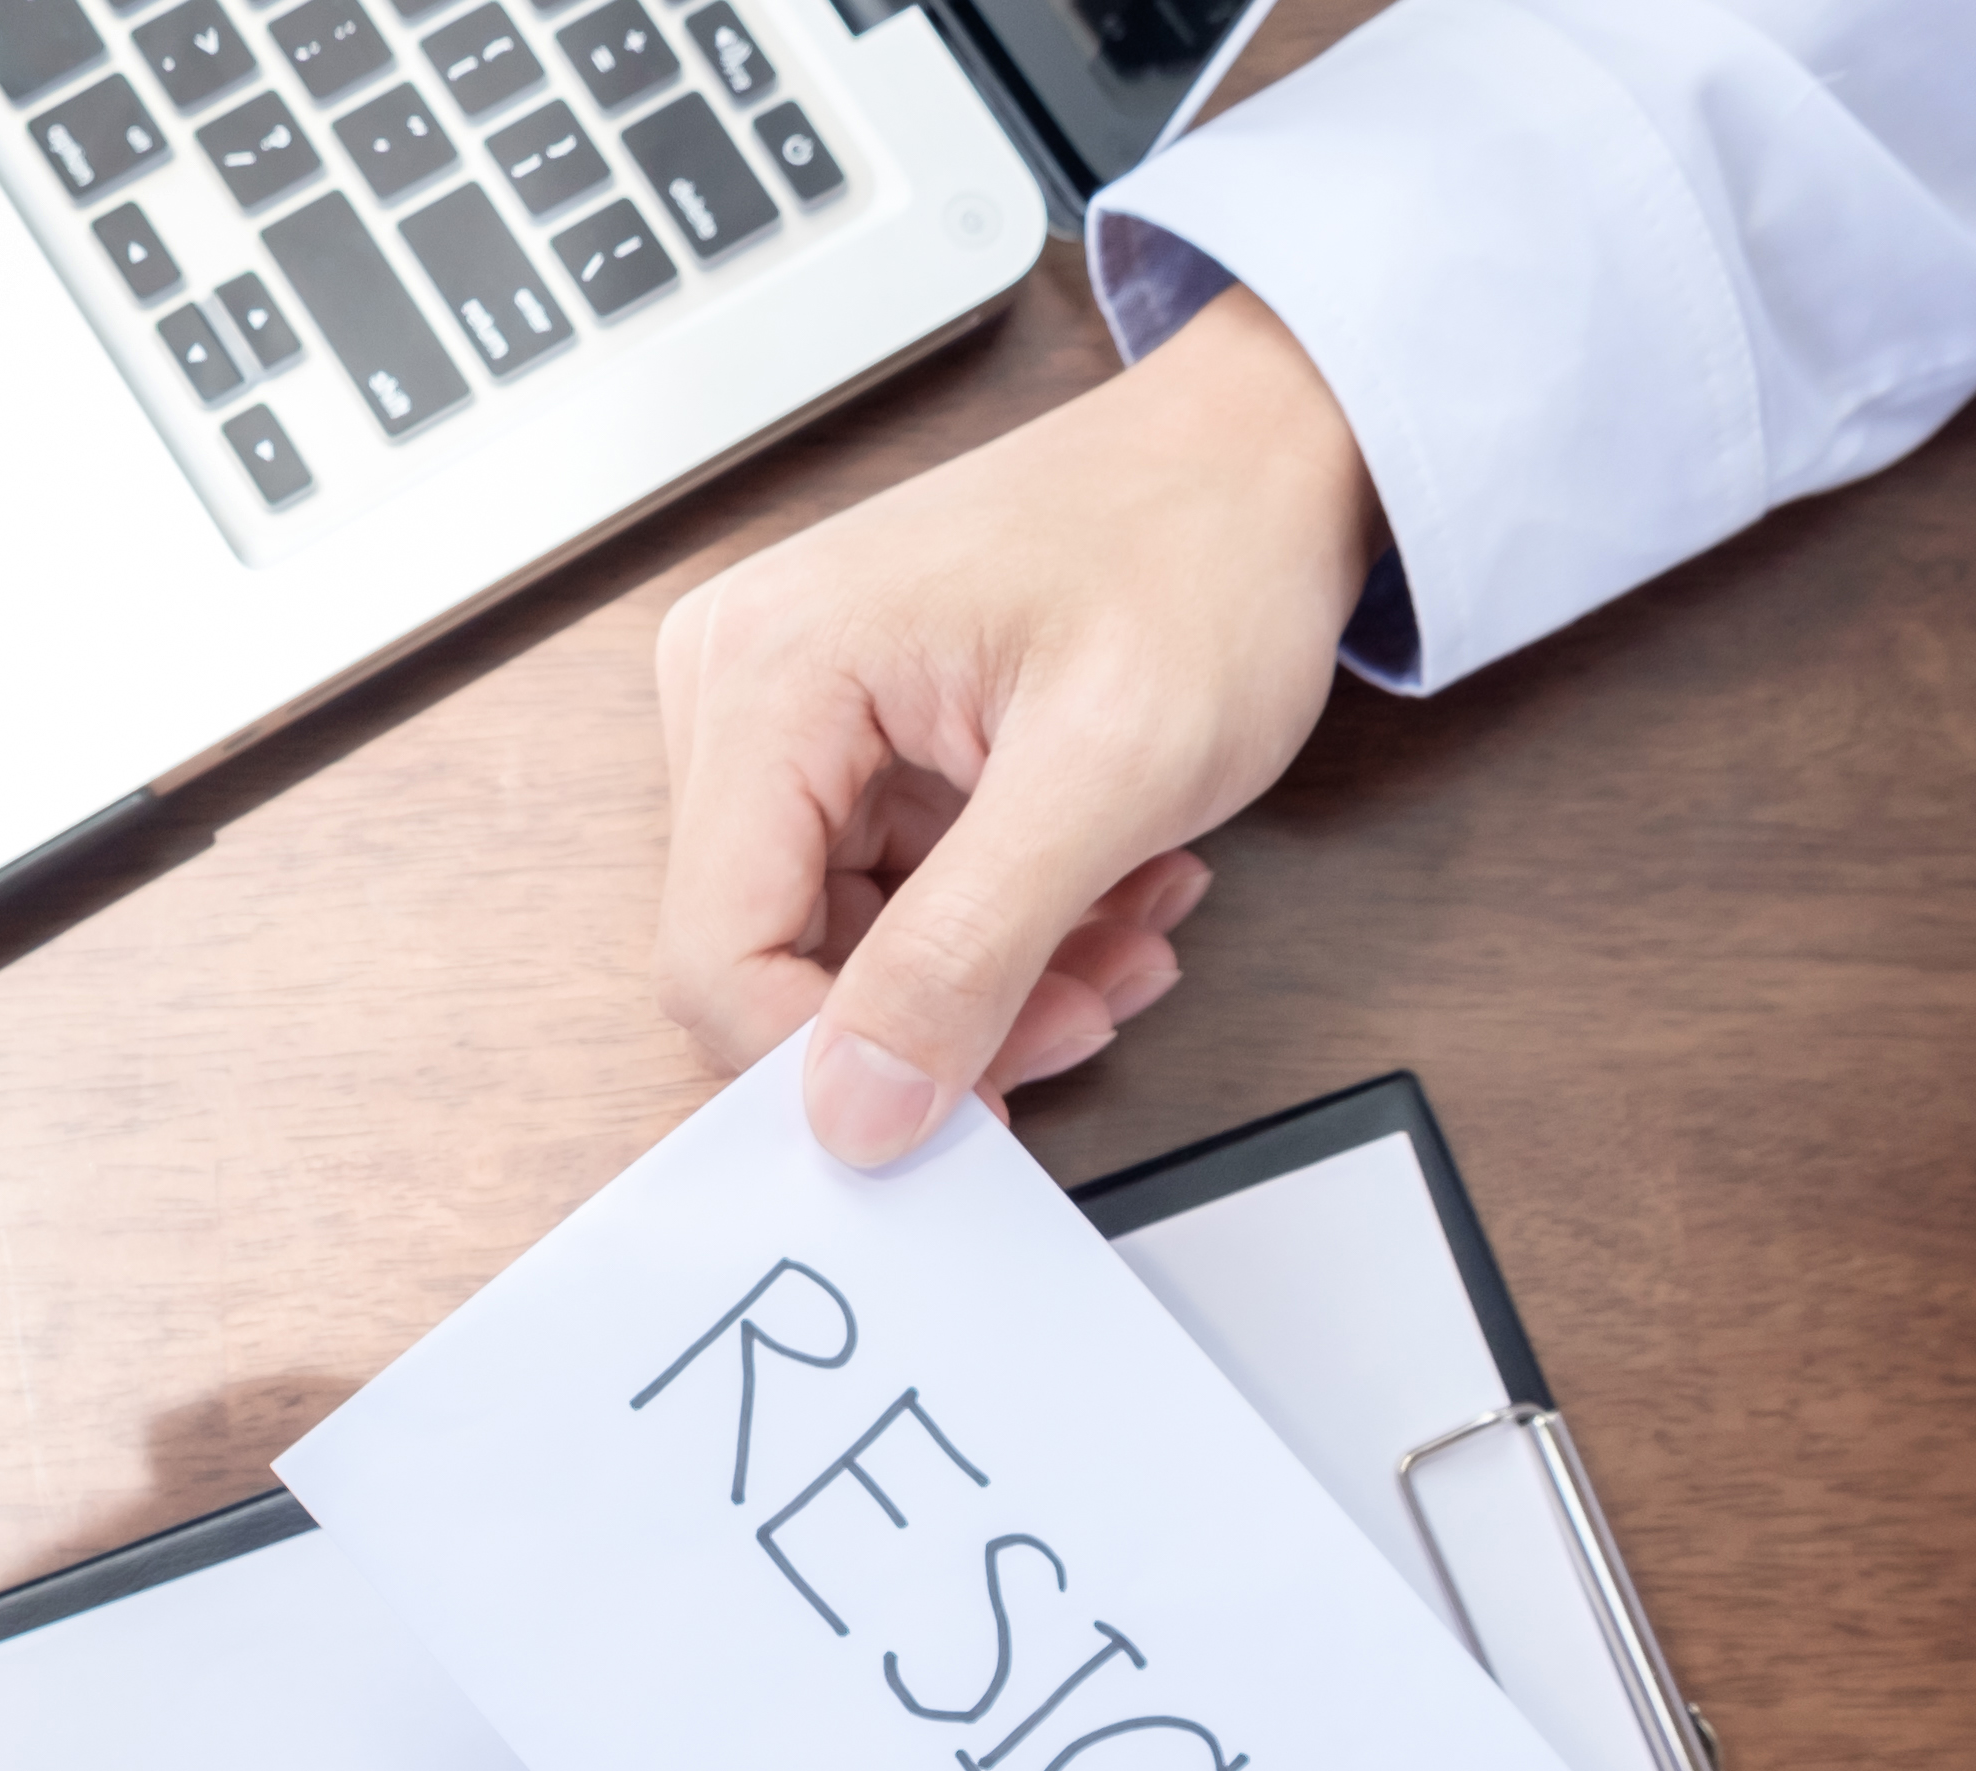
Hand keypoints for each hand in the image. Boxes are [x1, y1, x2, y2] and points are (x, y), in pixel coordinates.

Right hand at [653, 283, 1382, 1166]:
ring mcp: (789, 714)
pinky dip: (1000, 935)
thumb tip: (855, 1112)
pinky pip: (885, 902)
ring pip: (842, 949)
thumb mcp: (1108, 775)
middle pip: (773, 959)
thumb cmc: (1201, 551)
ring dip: (992, 985)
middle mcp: (742, 686)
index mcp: (768, 674)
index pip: (715, 954)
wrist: (1260, 453)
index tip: (969, 1109)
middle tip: (1091, 1003)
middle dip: (939, 1021)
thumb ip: (968, 956)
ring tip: (1124, 937)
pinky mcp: (845, 742)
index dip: (827, 1065)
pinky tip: (1100, 896)